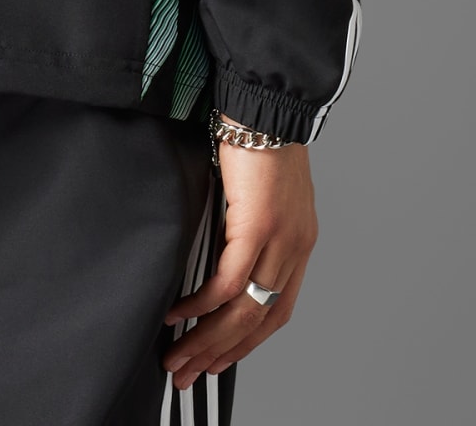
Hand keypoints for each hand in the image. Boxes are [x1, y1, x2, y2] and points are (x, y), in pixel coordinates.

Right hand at [160, 116, 317, 390]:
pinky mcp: (257, 227)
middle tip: (187, 374)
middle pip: (258, 321)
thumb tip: (215, 252)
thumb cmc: (258, 137)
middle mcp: (295, 248)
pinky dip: (201, 304)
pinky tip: (179, 314)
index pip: (276, 311)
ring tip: (176, 356)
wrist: (266, 103)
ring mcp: (280, 240)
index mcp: (299, 242)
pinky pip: (227, 281)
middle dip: (219, 354)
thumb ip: (244, 227)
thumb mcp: (257, 193)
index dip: (246, 343)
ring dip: (206, 339)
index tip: (216, 361)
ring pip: (242, 311)